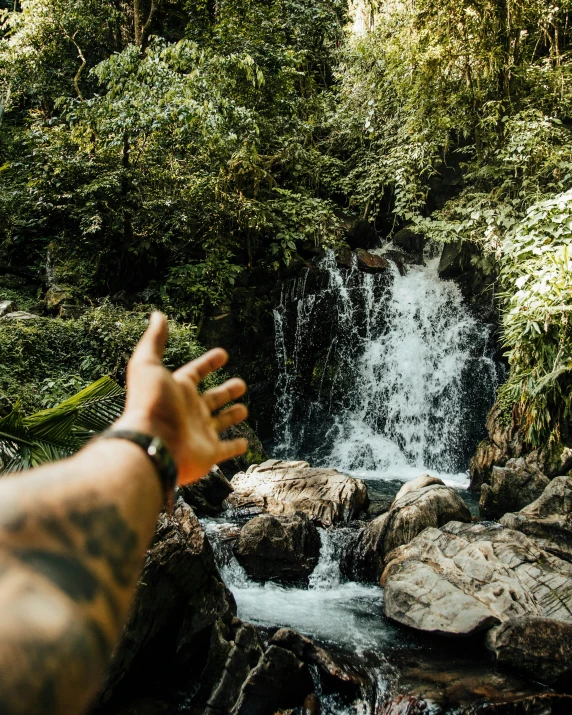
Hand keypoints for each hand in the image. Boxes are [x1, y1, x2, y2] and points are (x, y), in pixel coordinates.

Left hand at [114, 311, 247, 483]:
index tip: (223, 354)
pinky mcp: (209, 454)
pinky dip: (235, 446)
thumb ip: (154, 341)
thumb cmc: (151, 404)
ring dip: (232, 416)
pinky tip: (245, 443)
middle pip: (212, 398)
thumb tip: (157, 315)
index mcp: (178, 390)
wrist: (153, 445)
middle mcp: (190, 411)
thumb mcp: (148, 365)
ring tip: (244, 410)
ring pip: (220, 422)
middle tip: (241, 384)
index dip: (209, 363)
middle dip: (226, 391)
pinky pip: (226, 449)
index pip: (196, 372)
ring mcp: (200, 433)